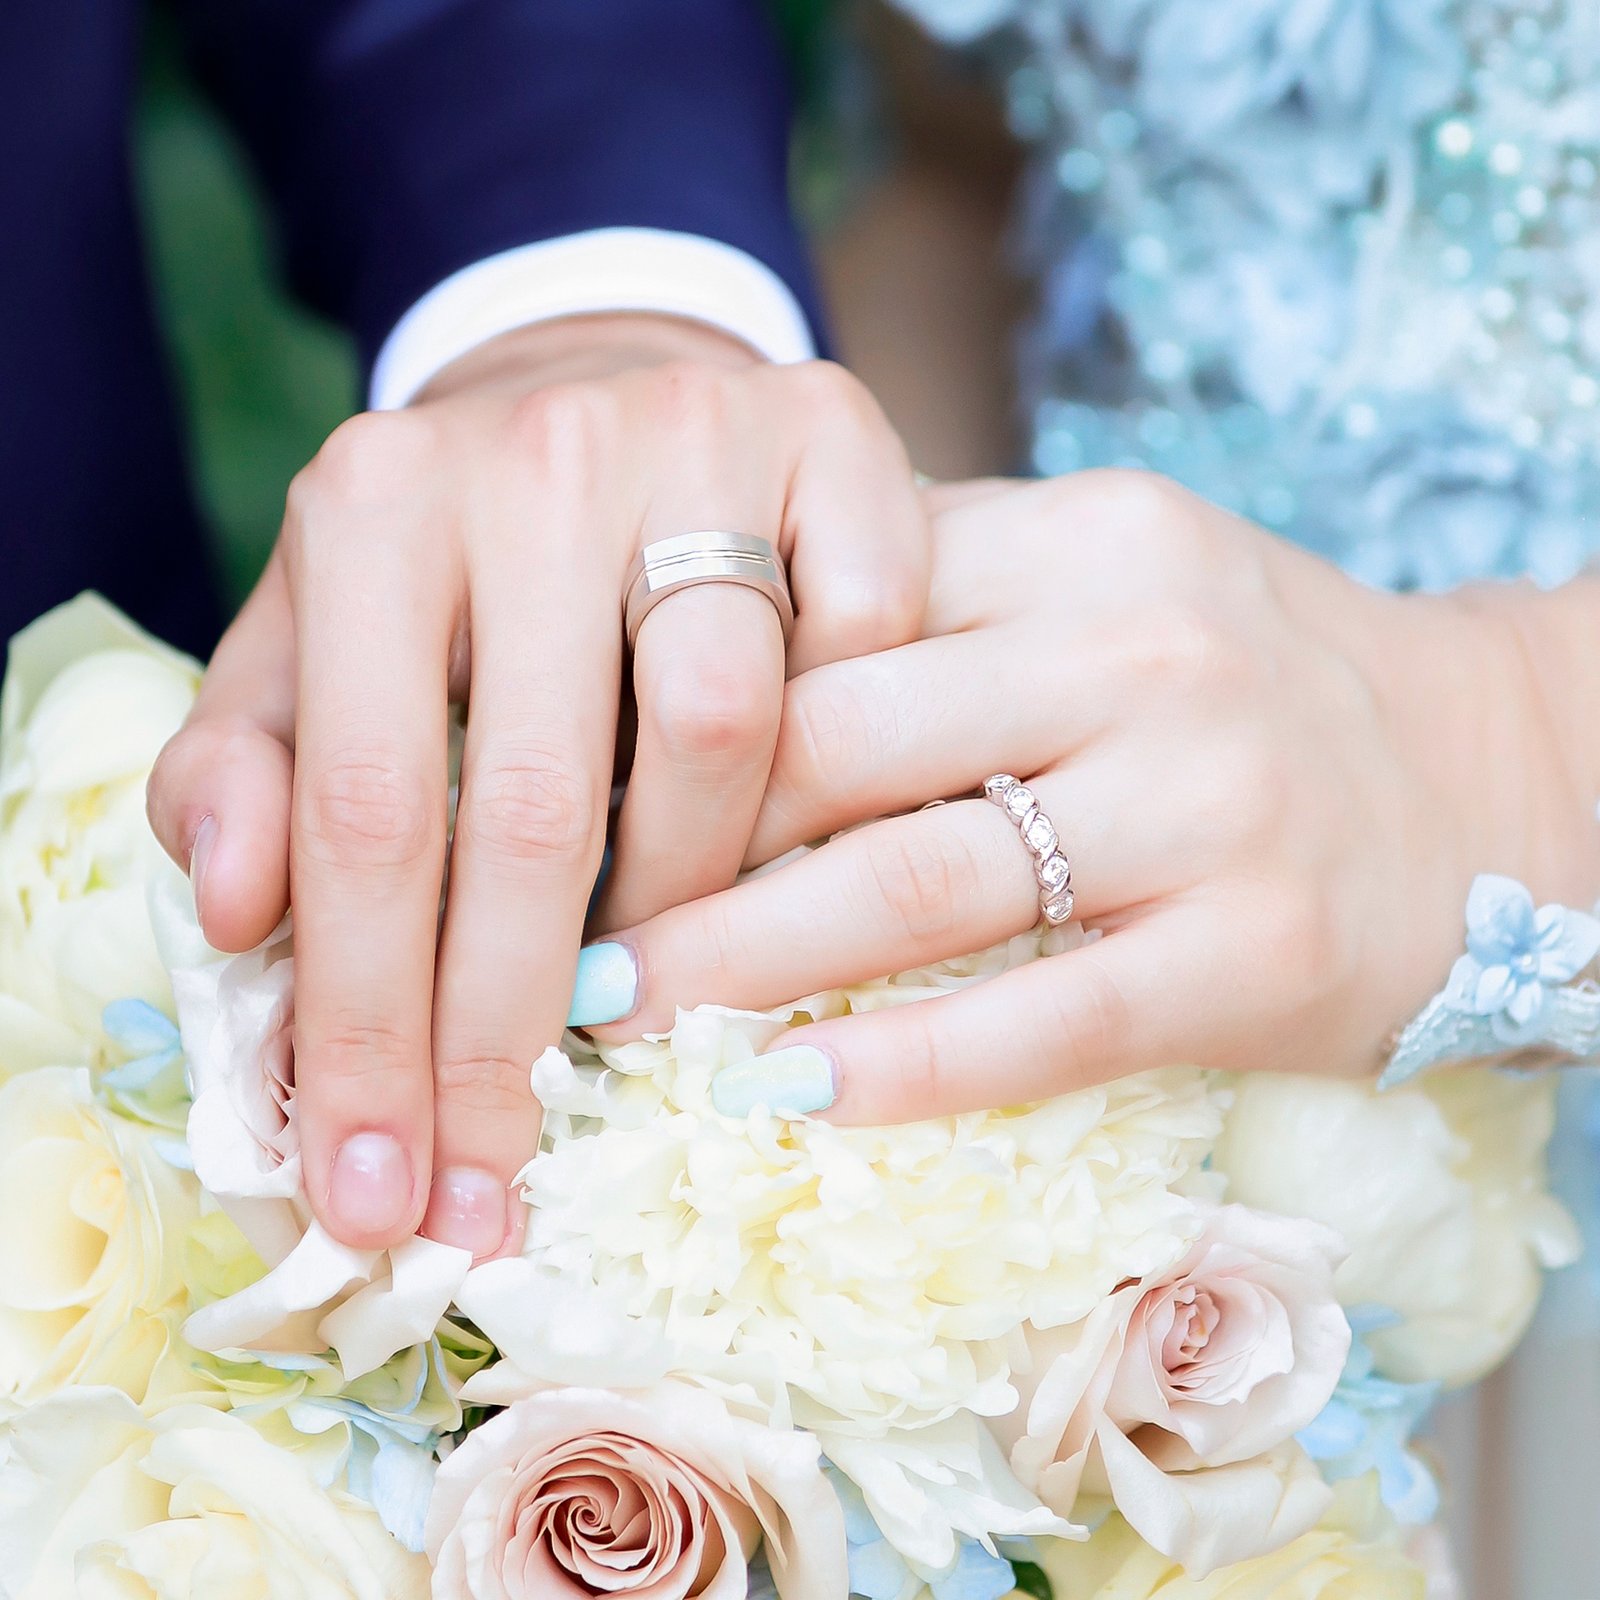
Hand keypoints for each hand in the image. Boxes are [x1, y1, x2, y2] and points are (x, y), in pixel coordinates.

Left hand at [145, 313, 926, 1252]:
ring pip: (730, 734)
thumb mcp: (311, 647)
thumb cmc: (451, 563)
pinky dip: (834, 765)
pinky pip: (864, 647)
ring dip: (695, 908)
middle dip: (517, 1030)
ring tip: (648, 996)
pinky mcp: (837, 431)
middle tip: (505, 1184)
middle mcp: (538, 455)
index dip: (374, 1025)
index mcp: (372, 505)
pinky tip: (782, 835)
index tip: (384, 1195)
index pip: (371, 810)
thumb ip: (249, 767)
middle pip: (545, 802)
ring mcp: (701, 432)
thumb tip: (238, 911)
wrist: (602, 393)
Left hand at [587, 472, 1599, 1119]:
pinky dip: (906, 1067)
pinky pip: (1046, 1018)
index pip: (831, 610)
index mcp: (1081, 539)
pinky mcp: (1258, 951)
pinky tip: (791, 1098)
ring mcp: (1209, 803)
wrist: (1481, 773)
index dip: (680, 702)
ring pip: (920, 881)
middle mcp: (1141, 651)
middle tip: (558, 911)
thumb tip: (713, 642)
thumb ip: (939, 595)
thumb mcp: (1110, 582)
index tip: (578, 779)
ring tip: (618, 1010)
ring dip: (744, 961)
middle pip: (844, 742)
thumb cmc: (1247, 682)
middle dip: (678, 840)